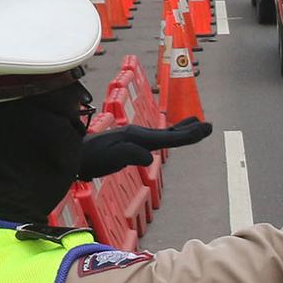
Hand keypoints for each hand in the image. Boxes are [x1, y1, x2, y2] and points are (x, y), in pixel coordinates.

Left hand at [78, 118, 213, 179]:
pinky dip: (169, 134)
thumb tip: (149, 157)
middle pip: (170, 132)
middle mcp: (138, 134)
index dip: (189, 134)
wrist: (73, 155)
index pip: (169, 137)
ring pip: (164, 133)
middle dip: (190, 129)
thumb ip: (130, 155)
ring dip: (181, 129)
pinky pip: (156, 138)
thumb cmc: (91, 159)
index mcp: (138, 137)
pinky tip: (170, 136)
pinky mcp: (129, 143)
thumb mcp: (111, 158)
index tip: (206, 128)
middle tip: (209, 125)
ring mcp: (134, 137)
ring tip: (196, 123)